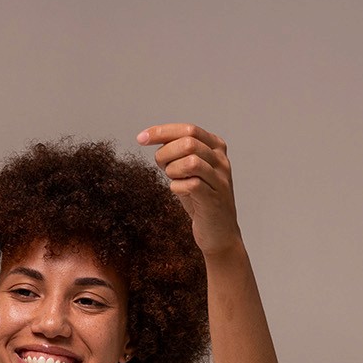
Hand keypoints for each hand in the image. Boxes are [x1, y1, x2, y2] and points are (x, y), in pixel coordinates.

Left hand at [137, 123, 241, 256]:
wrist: (219, 233)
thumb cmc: (200, 200)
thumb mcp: (188, 171)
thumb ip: (177, 153)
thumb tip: (154, 138)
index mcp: (216, 147)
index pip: (189, 129)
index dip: (162, 131)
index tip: (141, 138)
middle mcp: (221, 161)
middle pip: (189, 142)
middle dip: (166, 153)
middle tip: (161, 168)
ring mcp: (220, 180)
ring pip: (191, 162)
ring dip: (173, 170)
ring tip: (173, 179)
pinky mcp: (213, 199)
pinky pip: (191, 185)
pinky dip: (176, 187)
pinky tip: (178, 191)